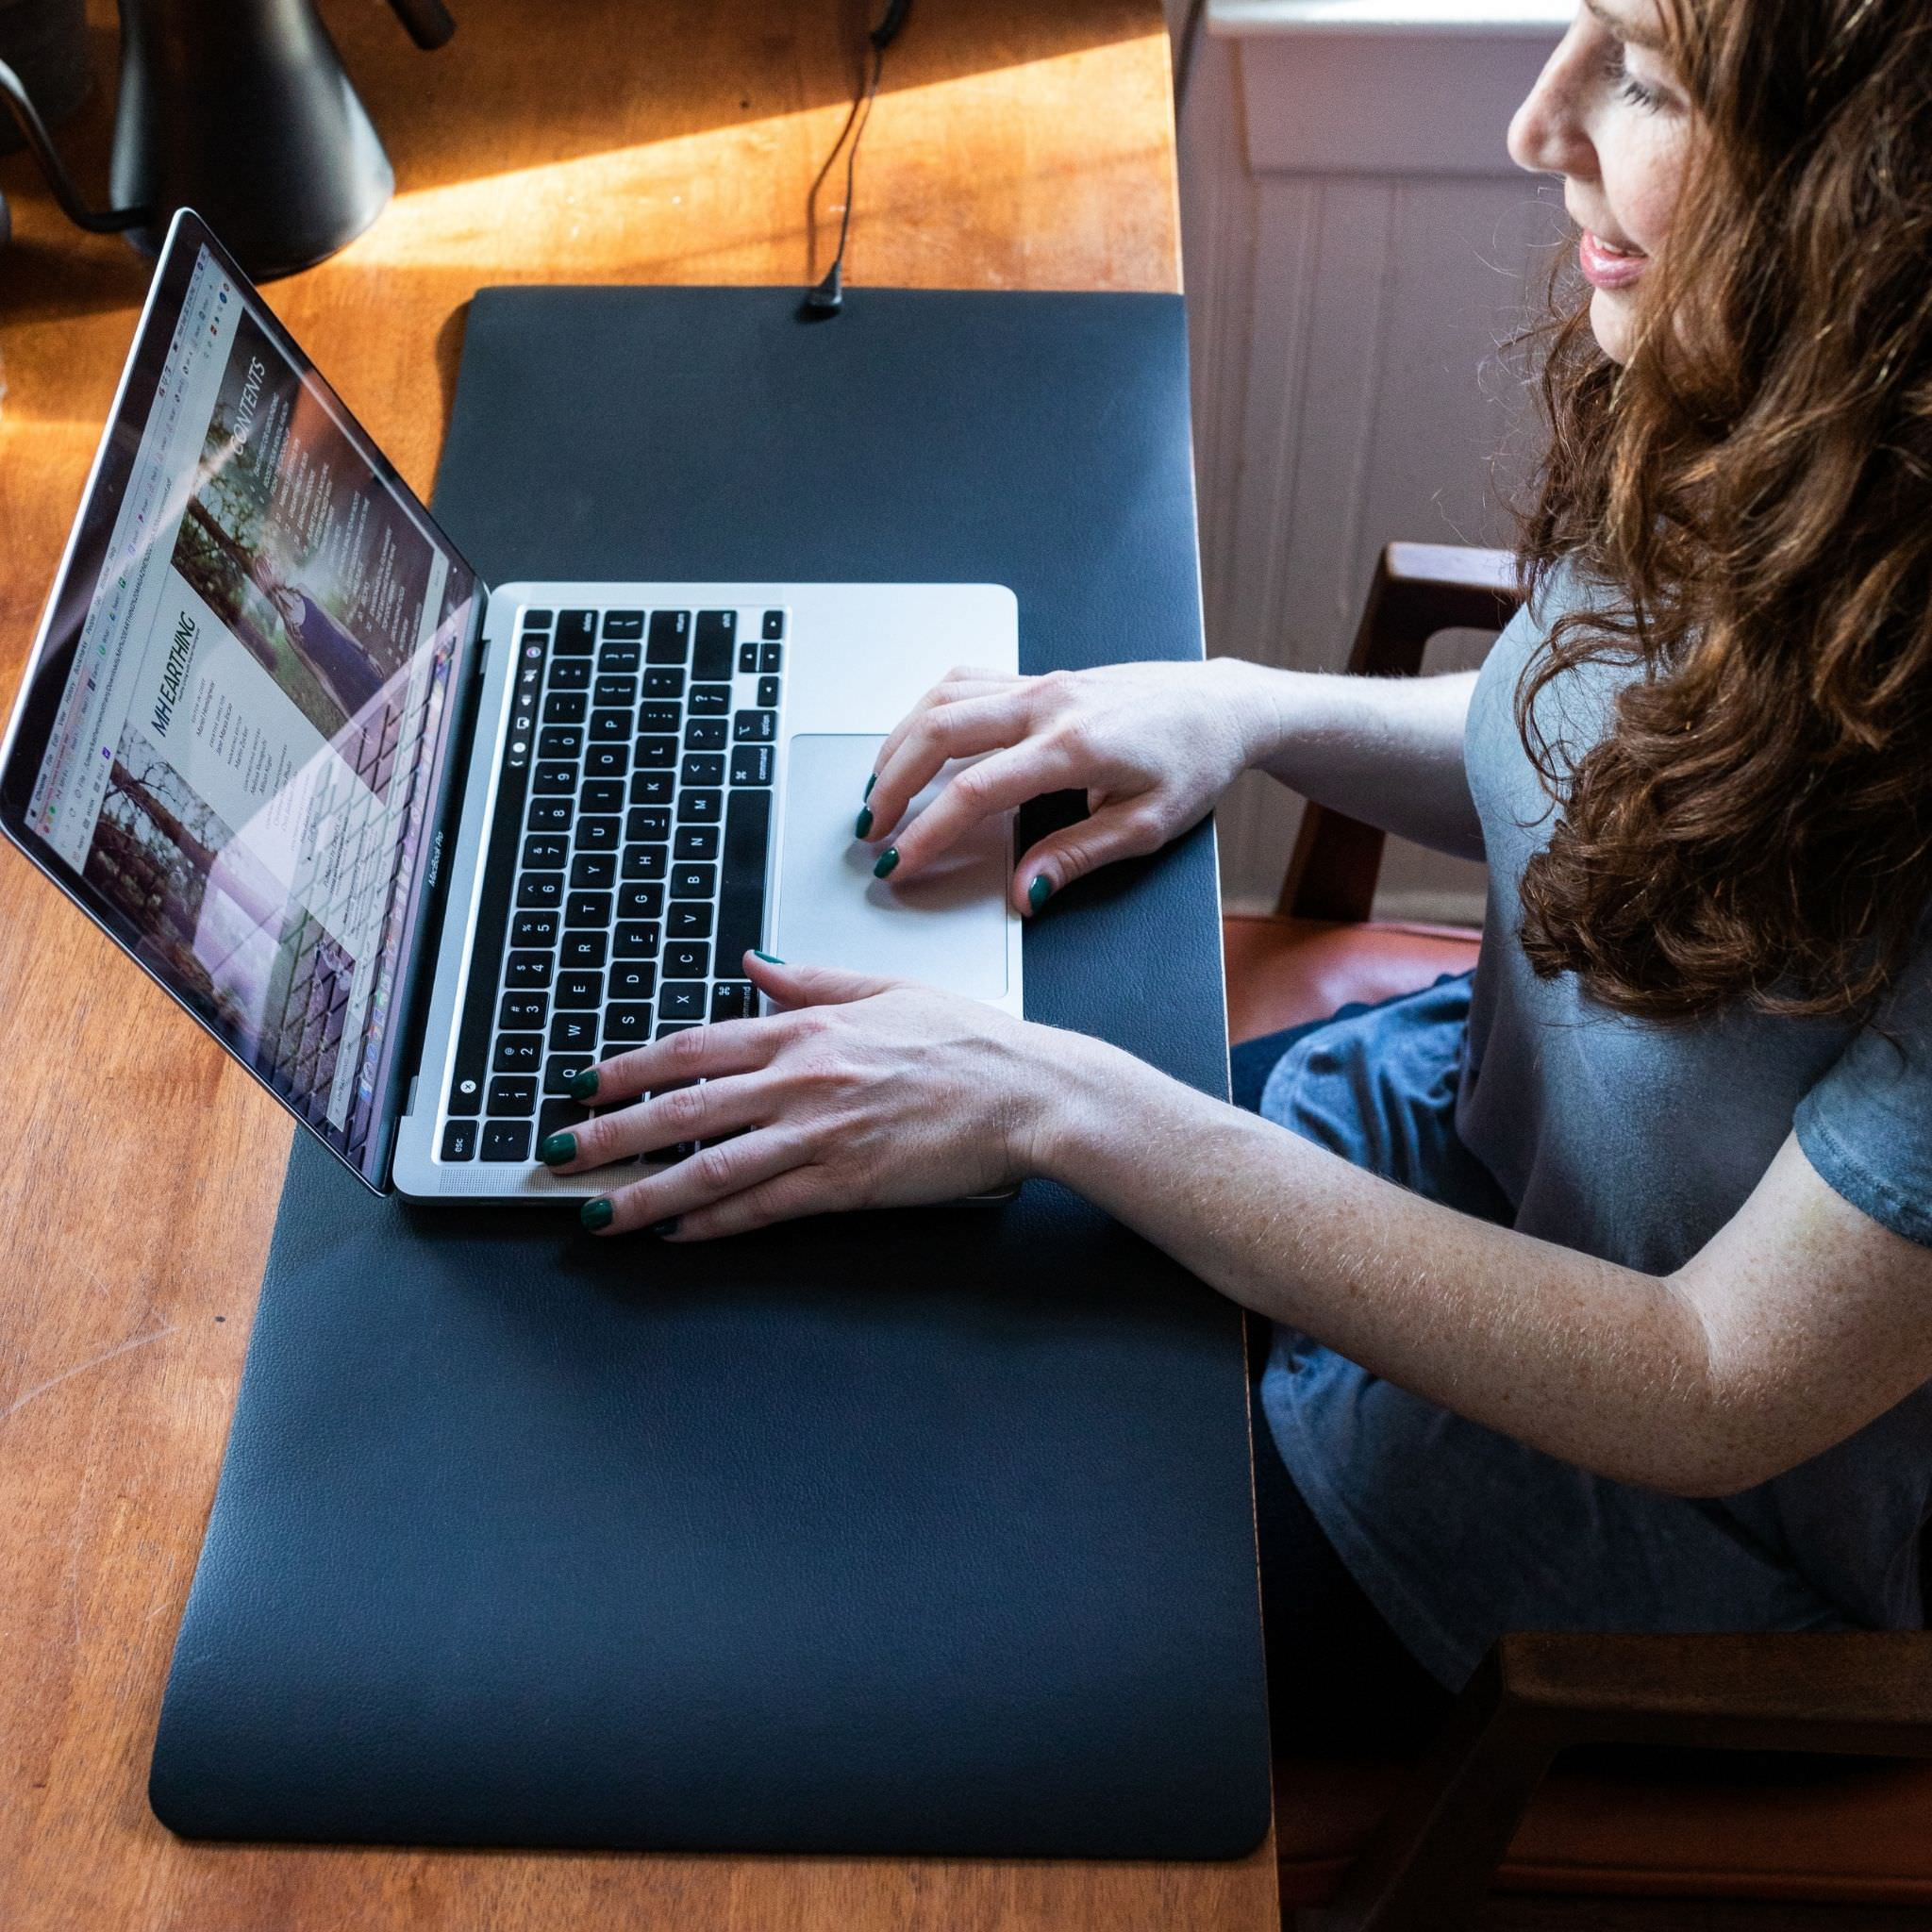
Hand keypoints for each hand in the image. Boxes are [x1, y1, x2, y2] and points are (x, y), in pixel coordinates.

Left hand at [541, 953, 1060, 1237]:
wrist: (1029, 1092)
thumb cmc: (971, 1042)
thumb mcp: (886, 989)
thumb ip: (812, 982)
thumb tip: (754, 963)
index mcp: (809, 1029)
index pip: (695, 1046)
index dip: (630, 1068)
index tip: (585, 1084)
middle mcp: (804, 1079)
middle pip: (685, 1109)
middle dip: (611, 1135)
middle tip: (558, 1154)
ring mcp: (822, 1134)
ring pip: (712, 1167)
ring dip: (645, 1193)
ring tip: (596, 1212)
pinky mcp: (847, 1183)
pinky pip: (764, 1206)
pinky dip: (714, 1223)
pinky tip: (676, 1235)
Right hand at [858, 659, 1266, 911]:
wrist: (1223, 707)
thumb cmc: (1196, 762)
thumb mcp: (1148, 826)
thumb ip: (1079, 856)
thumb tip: (1025, 891)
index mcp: (1074, 747)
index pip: (975, 791)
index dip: (928, 832)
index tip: (900, 864)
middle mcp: (1048, 705)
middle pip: (939, 733)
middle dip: (892, 786)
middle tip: (870, 832)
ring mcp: (1040, 684)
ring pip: (942, 701)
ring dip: (899, 746)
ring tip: (878, 793)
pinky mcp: (1039, 677)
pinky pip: (963, 683)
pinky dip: (925, 714)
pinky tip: (913, 742)